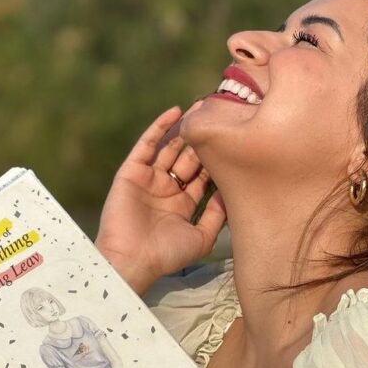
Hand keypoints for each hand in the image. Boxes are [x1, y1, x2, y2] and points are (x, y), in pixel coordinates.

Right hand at [95, 105, 226, 291]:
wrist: (132, 259)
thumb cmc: (167, 255)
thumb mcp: (202, 238)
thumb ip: (217, 216)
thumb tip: (231, 192)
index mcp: (182, 205)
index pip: (203, 176)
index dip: (217, 159)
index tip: (235, 141)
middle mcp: (166, 190)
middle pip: (188, 158)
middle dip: (204, 139)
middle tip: (222, 115)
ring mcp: (148, 180)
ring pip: (170, 148)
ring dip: (186, 128)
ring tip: (204, 107)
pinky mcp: (131, 173)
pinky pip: (146, 145)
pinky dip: (160, 128)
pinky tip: (176, 113)